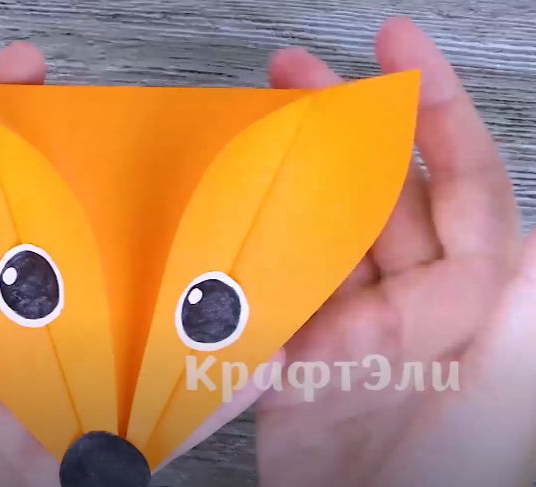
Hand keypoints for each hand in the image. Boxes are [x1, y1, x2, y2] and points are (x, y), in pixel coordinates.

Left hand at [0, 41, 264, 486]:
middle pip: (58, 241)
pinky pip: (152, 406)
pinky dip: (201, 385)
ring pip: (116, 312)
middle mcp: (1, 334)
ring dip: (164, 275)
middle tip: (146, 138)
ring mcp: (52, 383)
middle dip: (99, 185)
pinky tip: (244, 354)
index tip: (25, 75)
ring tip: (214, 230)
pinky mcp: (88, 439)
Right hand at [257, 18, 535, 486]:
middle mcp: (418, 300)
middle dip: (340, 125)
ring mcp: (355, 326)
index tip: (395, 45)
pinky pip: (275, 285)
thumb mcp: (511, 374)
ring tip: (252, 127)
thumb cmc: (457, 471)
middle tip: (291, 73)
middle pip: (378, 191)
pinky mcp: (301, 356)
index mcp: (478, 293)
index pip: (461, 178)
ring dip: (288, 178)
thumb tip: (532, 223)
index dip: (434, 106)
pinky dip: (250, 248)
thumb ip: (523, 297)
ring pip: (320, 231)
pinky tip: (227, 212)